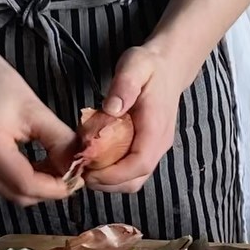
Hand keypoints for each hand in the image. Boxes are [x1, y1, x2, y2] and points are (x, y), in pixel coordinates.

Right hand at [0, 55, 78, 206]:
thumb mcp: (37, 110)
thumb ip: (61, 143)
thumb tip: (79, 169)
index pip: (26, 184)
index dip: (56, 188)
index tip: (77, 180)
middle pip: (20, 195)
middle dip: (50, 190)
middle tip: (71, 173)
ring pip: (14, 194)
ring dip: (40, 187)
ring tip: (56, 166)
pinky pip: (6, 186)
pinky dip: (27, 181)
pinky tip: (40, 166)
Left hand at [84, 45, 183, 193]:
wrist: (168, 69)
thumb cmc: (149, 67)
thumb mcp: (136, 66)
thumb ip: (124, 85)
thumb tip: (112, 109)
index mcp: (155, 129)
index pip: (139, 164)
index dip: (114, 174)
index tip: (88, 170)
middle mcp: (158, 146)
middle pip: (135, 180)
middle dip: (107, 183)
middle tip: (80, 172)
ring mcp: (154, 151)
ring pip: (133, 180)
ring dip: (108, 181)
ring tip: (85, 168)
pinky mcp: (147, 151)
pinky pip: (131, 172)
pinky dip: (112, 174)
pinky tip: (95, 161)